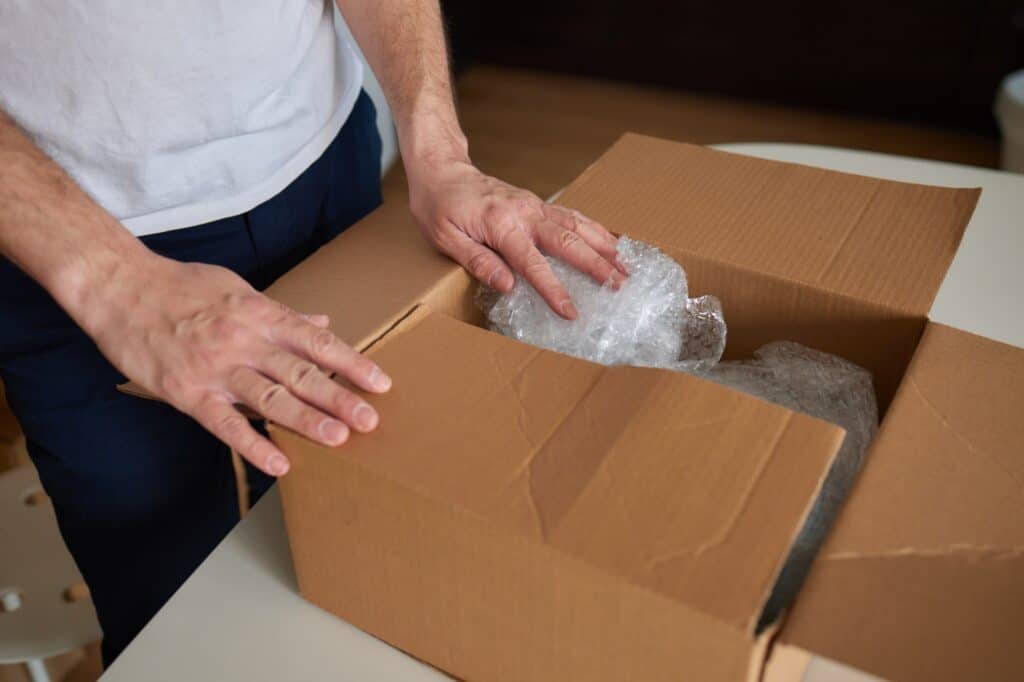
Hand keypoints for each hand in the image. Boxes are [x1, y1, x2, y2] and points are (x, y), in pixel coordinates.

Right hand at [86, 255, 391, 475]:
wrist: (121, 288)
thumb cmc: (182, 286)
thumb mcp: (238, 289)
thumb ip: (282, 313)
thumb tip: (322, 324)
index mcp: (260, 315)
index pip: (316, 341)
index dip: (350, 362)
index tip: (379, 382)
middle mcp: (244, 341)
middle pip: (300, 372)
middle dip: (339, 396)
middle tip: (370, 419)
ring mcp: (216, 368)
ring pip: (269, 398)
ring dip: (306, 420)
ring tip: (338, 438)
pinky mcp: (187, 393)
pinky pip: (225, 423)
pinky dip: (252, 445)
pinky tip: (279, 464)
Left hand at [406, 158, 626, 318]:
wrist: (442, 170)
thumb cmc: (438, 206)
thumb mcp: (446, 238)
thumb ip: (479, 261)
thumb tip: (509, 286)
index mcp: (501, 225)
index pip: (533, 264)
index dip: (554, 289)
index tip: (571, 311)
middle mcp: (524, 212)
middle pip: (567, 241)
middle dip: (596, 265)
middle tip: (618, 286)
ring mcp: (533, 205)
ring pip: (577, 225)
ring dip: (603, 246)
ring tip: (625, 267)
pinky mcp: (536, 203)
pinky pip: (572, 216)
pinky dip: (594, 229)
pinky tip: (609, 242)